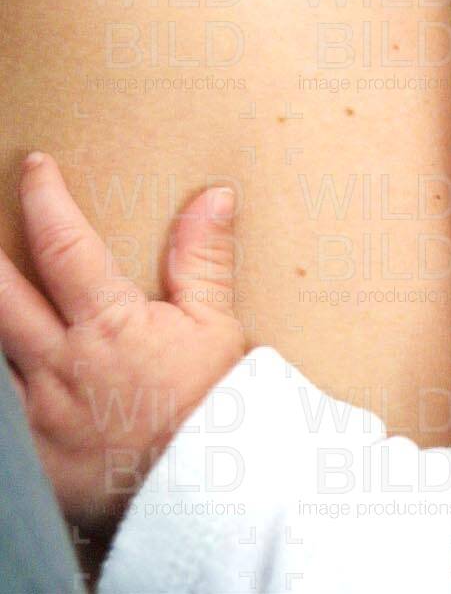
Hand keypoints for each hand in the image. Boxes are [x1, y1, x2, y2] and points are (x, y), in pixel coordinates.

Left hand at [0, 152, 244, 531]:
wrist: (211, 497)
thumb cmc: (216, 408)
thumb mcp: (216, 325)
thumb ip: (203, 259)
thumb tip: (213, 195)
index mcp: (108, 325)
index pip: (62, 245)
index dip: (44, 198)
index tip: (34, 167)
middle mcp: (62, 365)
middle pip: (0, 296)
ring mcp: (39, 415)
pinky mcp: (32, 458)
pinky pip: (0, 415)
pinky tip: (1, 364)